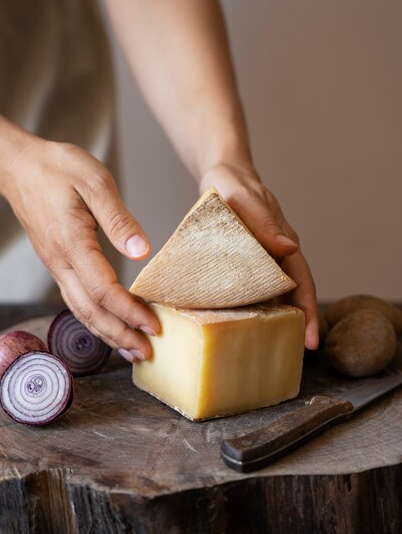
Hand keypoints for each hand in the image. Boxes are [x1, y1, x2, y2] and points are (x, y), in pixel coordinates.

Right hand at [1, 137, 159, 361]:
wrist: (20, 165)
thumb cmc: (57, 168)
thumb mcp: (95, 183)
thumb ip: (119, 219)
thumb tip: (141, 251)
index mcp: (71, 243)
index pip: (103, 290)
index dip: (130, 312)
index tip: (154, 325)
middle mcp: (60, 261)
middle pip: (90, 311)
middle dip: (120, 335)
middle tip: (148, 352)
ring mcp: (56, 264)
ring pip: (81, 310)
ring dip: (107, 333)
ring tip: (132, 349)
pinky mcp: (58, 262)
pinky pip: (76, 299)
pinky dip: (95, 318)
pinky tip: (110, 323)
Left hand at [199, 163, 318, 349]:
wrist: (221, 179)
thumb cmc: (232, 185)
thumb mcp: (243, 198)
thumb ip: (263, 221)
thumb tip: (290, 248)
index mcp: (282, 243)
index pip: (302, 282)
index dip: (308, 311)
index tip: (312, 339)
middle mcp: (276, 255)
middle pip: (292, 295)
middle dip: (296, 324)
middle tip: (294, 354)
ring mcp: (261, 260)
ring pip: (273, 295)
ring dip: (273, 319)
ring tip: (268, 347)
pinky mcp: (244, 263)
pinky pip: (251, 289)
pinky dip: (250, 307)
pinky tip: (239, 324)